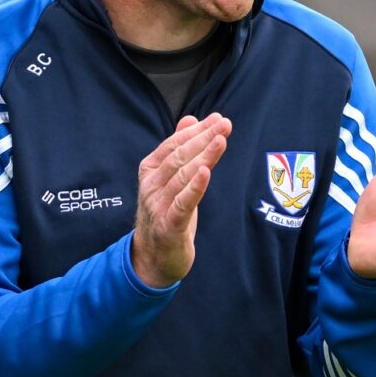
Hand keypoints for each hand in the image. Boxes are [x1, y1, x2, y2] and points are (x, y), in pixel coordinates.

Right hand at [131, 112, 232, 288]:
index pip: (174, 144)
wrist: (154, 257)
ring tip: (221, 141)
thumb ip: (179, 149)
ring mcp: (157, 206)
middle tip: (225, 125)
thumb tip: (190, 119)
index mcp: (150, 171)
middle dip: (203, 139)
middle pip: (179, 157)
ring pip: (182, 176)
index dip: (196, 131)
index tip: (218, 119)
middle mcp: (151, 186)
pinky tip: (206, 172)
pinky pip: (183, 204)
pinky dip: (194, 187)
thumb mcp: (172, 180)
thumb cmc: (166, 214)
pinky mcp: (168, 226)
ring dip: (203, 157)